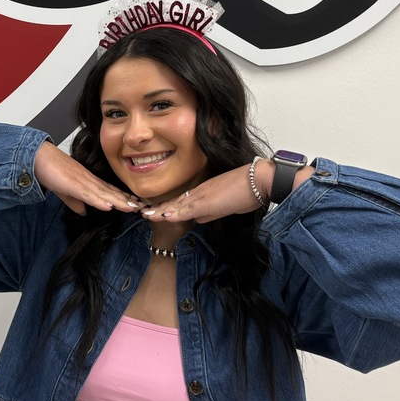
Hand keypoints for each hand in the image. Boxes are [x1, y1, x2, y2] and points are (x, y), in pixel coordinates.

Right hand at [34, 141, 143, 215]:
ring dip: (119, 201)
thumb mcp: (65, 191)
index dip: (122, 197)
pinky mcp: (72, 185)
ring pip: (104, 194)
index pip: (109, 191)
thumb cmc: (50, 170)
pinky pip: (88, 195)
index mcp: (87, 181)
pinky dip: (99, 201)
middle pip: (111, 192)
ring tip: (133, 208)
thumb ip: (74, 201)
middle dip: (127, 200)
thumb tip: (83, 212)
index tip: (136, 203)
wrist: (37, 156)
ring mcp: (81, 182)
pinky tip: (110, 206)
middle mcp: (88, 180)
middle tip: (143, 207)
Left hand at [141, 160, 311, 223]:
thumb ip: (210, 213)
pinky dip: (176, 213)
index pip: (179, 202)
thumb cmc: (246, 190)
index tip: (153, 212)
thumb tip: (197, 220)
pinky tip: (164, 216)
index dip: (166, 208)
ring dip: (160, 211)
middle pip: (173, 203)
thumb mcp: (225, 206)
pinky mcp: (208, 201)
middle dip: (157, 209)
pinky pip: (188, 208)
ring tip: (144, 214)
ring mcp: (202, 196)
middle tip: (140, 212)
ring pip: (176, 205)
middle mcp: (198, 193)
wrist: (259, 179)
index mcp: (202, 193)